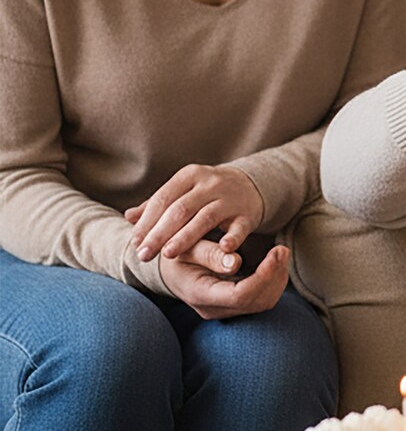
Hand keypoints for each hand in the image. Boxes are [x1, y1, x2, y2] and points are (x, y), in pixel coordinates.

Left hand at [126, 164, 264, 262]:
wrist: (251, 185)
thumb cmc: (208, 193)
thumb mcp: (183, 191)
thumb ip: (158, 204)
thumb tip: (129, 217)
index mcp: (190, 175)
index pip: (163, 199)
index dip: (147, 222)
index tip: (135, 243)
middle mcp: (210, 184)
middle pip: (180, 209)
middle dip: (159, 234)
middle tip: (144, 255)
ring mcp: (230, 198)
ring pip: (205, 218)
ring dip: (185, 237)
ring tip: (168, 255)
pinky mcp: (247, 213)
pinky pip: (239, 227)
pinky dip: (232, 238)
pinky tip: (223, 249)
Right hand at [159, 243, 289, 319]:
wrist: (168, 269)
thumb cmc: (175, 253)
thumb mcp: (186, 248)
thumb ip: (209, 254)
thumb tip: (236, 262)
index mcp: (200, 294)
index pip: (240, 295)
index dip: (263, 275)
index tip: (276, 252)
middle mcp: (214, 308)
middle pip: (256, 301)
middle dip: (274, 275)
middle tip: (283, 248)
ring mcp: (225, 310)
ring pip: (263, 302)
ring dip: (277, 278)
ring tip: (281, 252)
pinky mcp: (234, 305)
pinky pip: (262, 299)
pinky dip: (273, 281)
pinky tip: (275, 262)